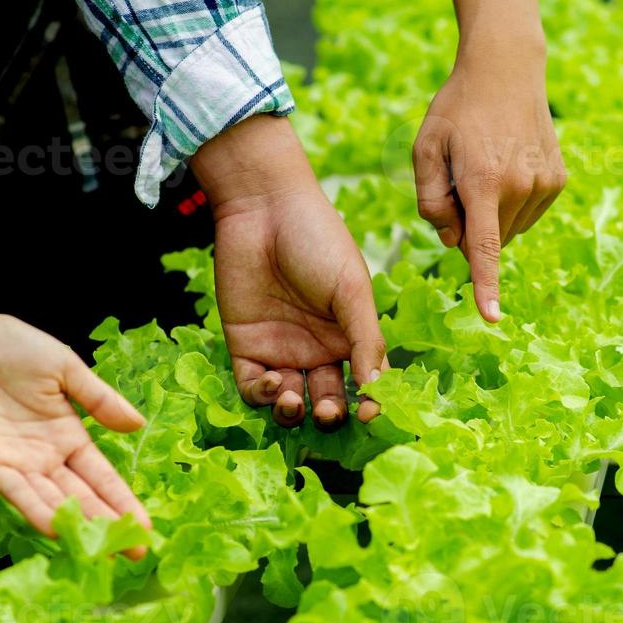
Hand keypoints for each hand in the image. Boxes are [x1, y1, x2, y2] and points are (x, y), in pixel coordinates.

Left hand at [0, 303, 152, 553]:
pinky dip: (34, 510)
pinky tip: (55, 530)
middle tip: (134, 555)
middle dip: (108, 525)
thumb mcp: (66, 369)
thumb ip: (99, 400)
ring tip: (102, 549)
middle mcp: (46, 458)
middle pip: (82, 497)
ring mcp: (17, 463)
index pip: (102, 477)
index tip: (145, 528)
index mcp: (68, 436)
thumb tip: (138, 424)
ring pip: (52, 500)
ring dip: (77, 525)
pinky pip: (15, 491)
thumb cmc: (10, 346)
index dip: (123, 502)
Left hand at [192, 115, 387, 428]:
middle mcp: (317, 350)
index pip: (362, 384)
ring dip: (293, 412)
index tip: (369, 412)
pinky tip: (274, 381)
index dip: (367, 403)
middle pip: (326, 400)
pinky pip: (253, 387)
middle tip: (327, 410)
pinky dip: (263, 395)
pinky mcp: (245, 346)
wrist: (264, 208)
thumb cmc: (319, 240)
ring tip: (295, 399)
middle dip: (329, 414)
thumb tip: (377, 388)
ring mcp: (280, 350)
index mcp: (349, 337)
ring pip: (289, 402)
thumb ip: (365, 339)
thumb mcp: (352, 290)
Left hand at [413, 38, 565, 321]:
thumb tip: (453, 241)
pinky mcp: (557, 180)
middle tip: (460, 182)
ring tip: (485, 168)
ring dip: (492, 215)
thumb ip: (430, 201)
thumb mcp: (425, 149)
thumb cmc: (456, 109)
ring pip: (509, 229)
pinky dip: (512, 203)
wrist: (506, 70)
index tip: (493, 317)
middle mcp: (519, 186)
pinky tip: (506, 167)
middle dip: (469, 226)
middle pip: (488, 239)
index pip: (483, 247)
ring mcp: (543, 183)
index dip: (486, 286)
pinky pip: (528, 214)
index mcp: (481, 181)